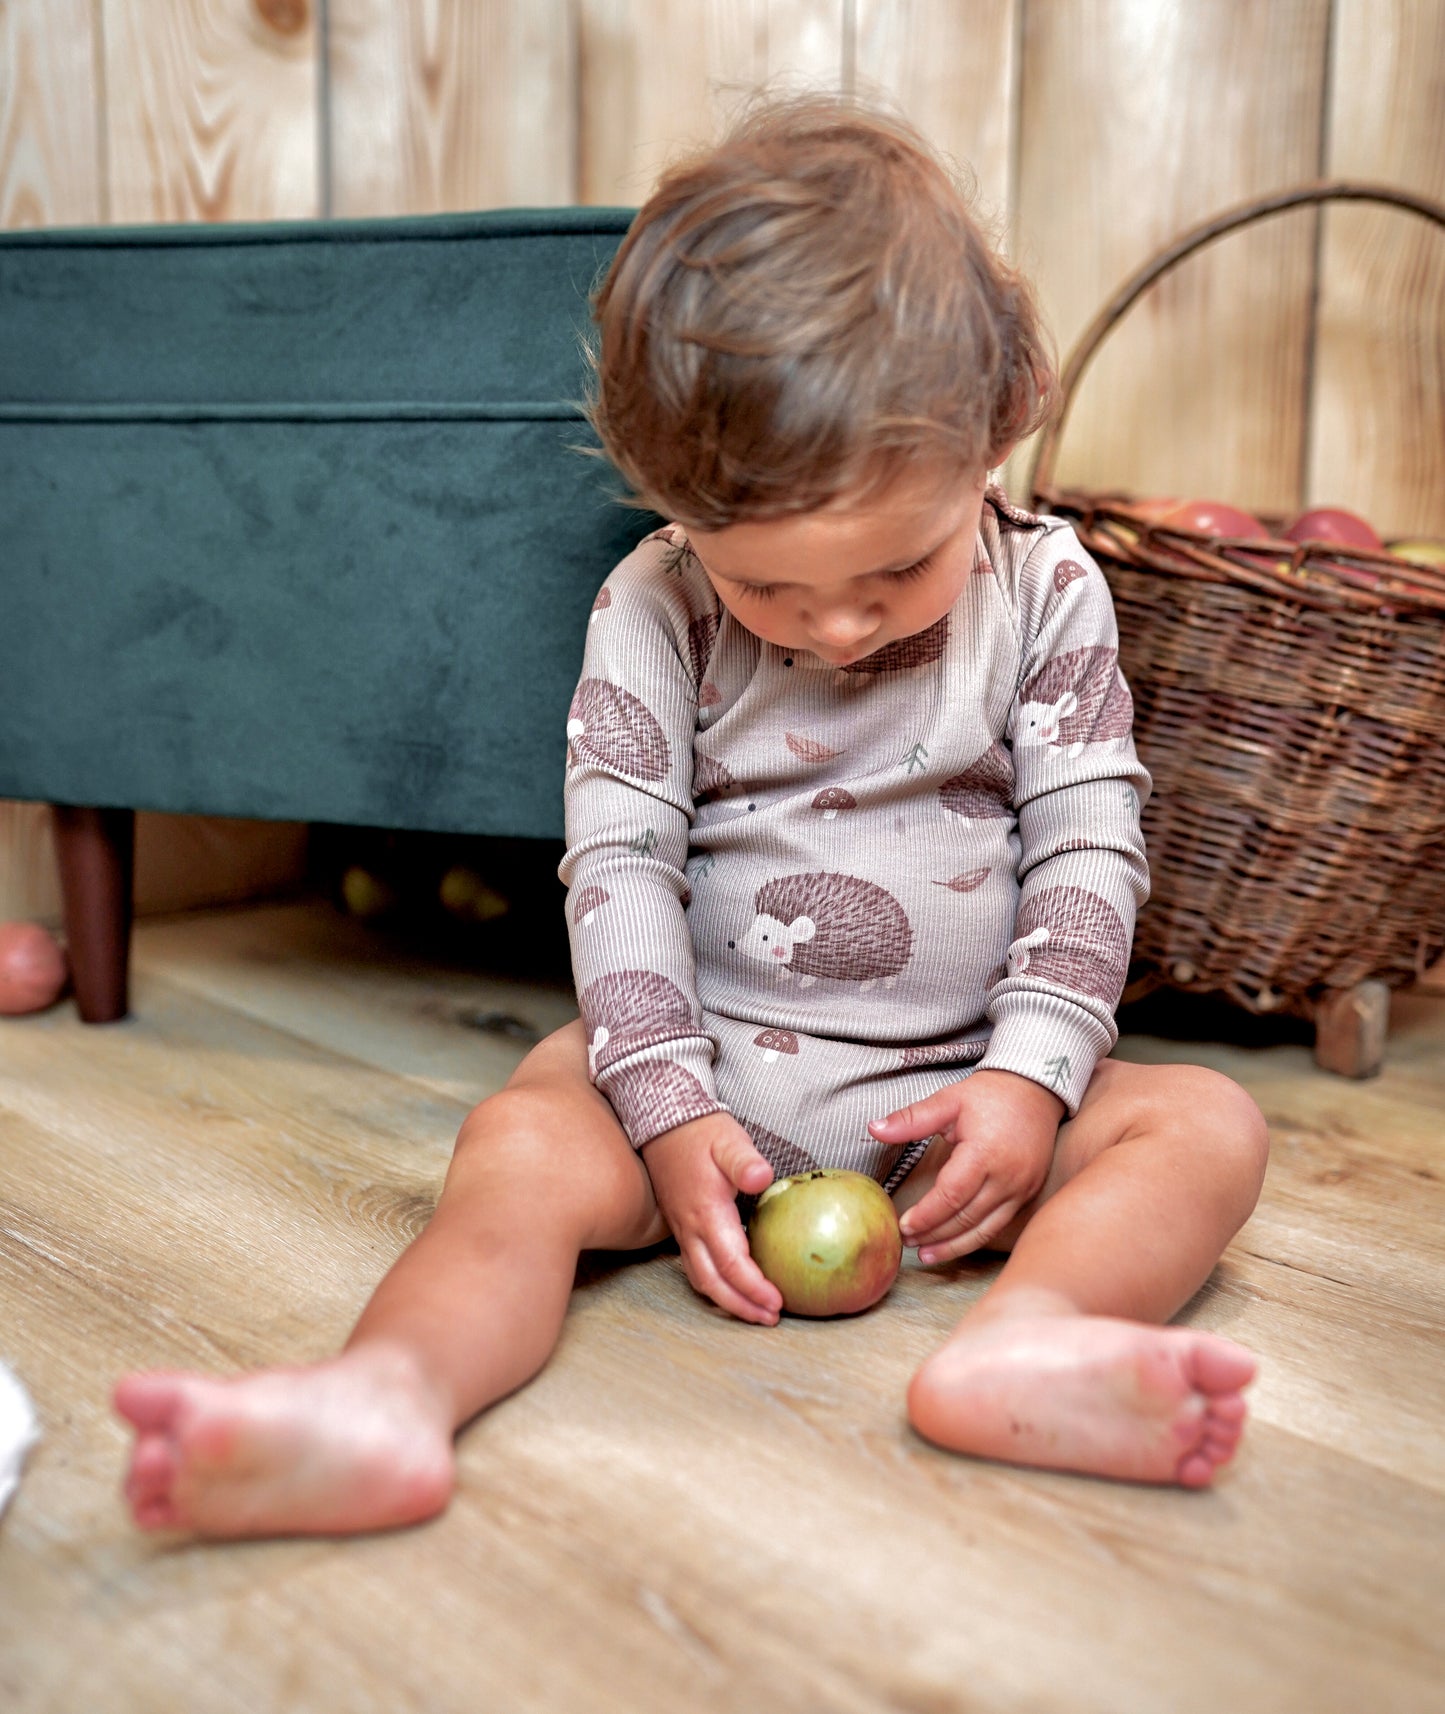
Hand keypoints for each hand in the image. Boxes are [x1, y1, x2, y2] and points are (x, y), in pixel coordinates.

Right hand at [640, 1112, 781, 1324]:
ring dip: (727, 1300)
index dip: (754, 1287)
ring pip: (701, 1279)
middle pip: (713, 1283)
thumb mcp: (728, 1139)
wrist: (662, 1121)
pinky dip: (715, 1284)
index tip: (778, 1302)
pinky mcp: (681, 1226)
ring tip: (754, 1311)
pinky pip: (695, 1266)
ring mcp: (682, 1230)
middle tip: (770, 1319)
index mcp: (706, 1212)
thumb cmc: (700, 1131)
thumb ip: (744, 1161)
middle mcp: (690, 1228)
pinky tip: (733, 1285)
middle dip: (742, 1306)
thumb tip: (763, 1178)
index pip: (731, 1263)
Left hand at [866, 1070, 1064, 1262]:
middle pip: (965, 1218)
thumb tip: (873, 1128)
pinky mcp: (1027, 1195)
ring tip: (925, 1254)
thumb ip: (911, 1119)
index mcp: (985, 1153)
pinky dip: (973, 1239)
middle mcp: (1007, 1177)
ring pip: (983, 1229)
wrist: (1035, 1091)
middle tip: (906, 1241)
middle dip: (934, 1234)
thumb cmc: (989, 1095)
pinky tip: (953, 1245)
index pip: (950, 1195)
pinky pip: (997, 1225)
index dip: (926, 1215)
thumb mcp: (948, 1101)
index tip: (902, 1226)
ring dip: (952, 1245)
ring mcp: (1020, 1189)